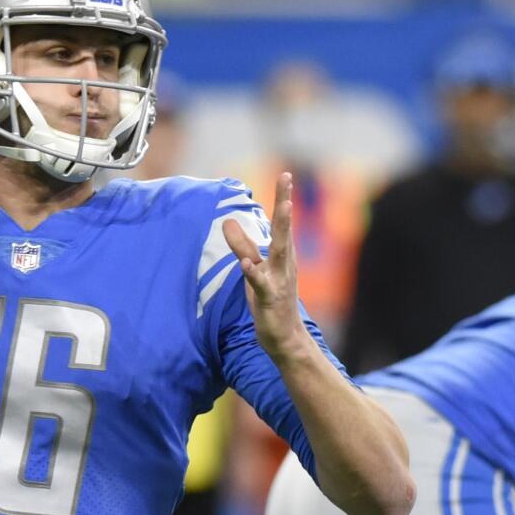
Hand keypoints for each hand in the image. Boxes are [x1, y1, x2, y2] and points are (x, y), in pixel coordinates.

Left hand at [222, 172, 310, 359]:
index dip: (283, 198)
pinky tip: (247, 263)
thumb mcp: (253, 268)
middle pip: (285, 229)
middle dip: (285, 203)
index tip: (286, 175)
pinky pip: (262, 284)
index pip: (283, 222)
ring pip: (280, 251)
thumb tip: (228, 221)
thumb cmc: (271, 300)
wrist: (285, 339)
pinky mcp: (270, 299)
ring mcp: (280, 280)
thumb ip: (242, 245)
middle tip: (287, 180)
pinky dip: (254, 272)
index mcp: (282, 254)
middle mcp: (285, 263)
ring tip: (283, 208)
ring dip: (282, 230)